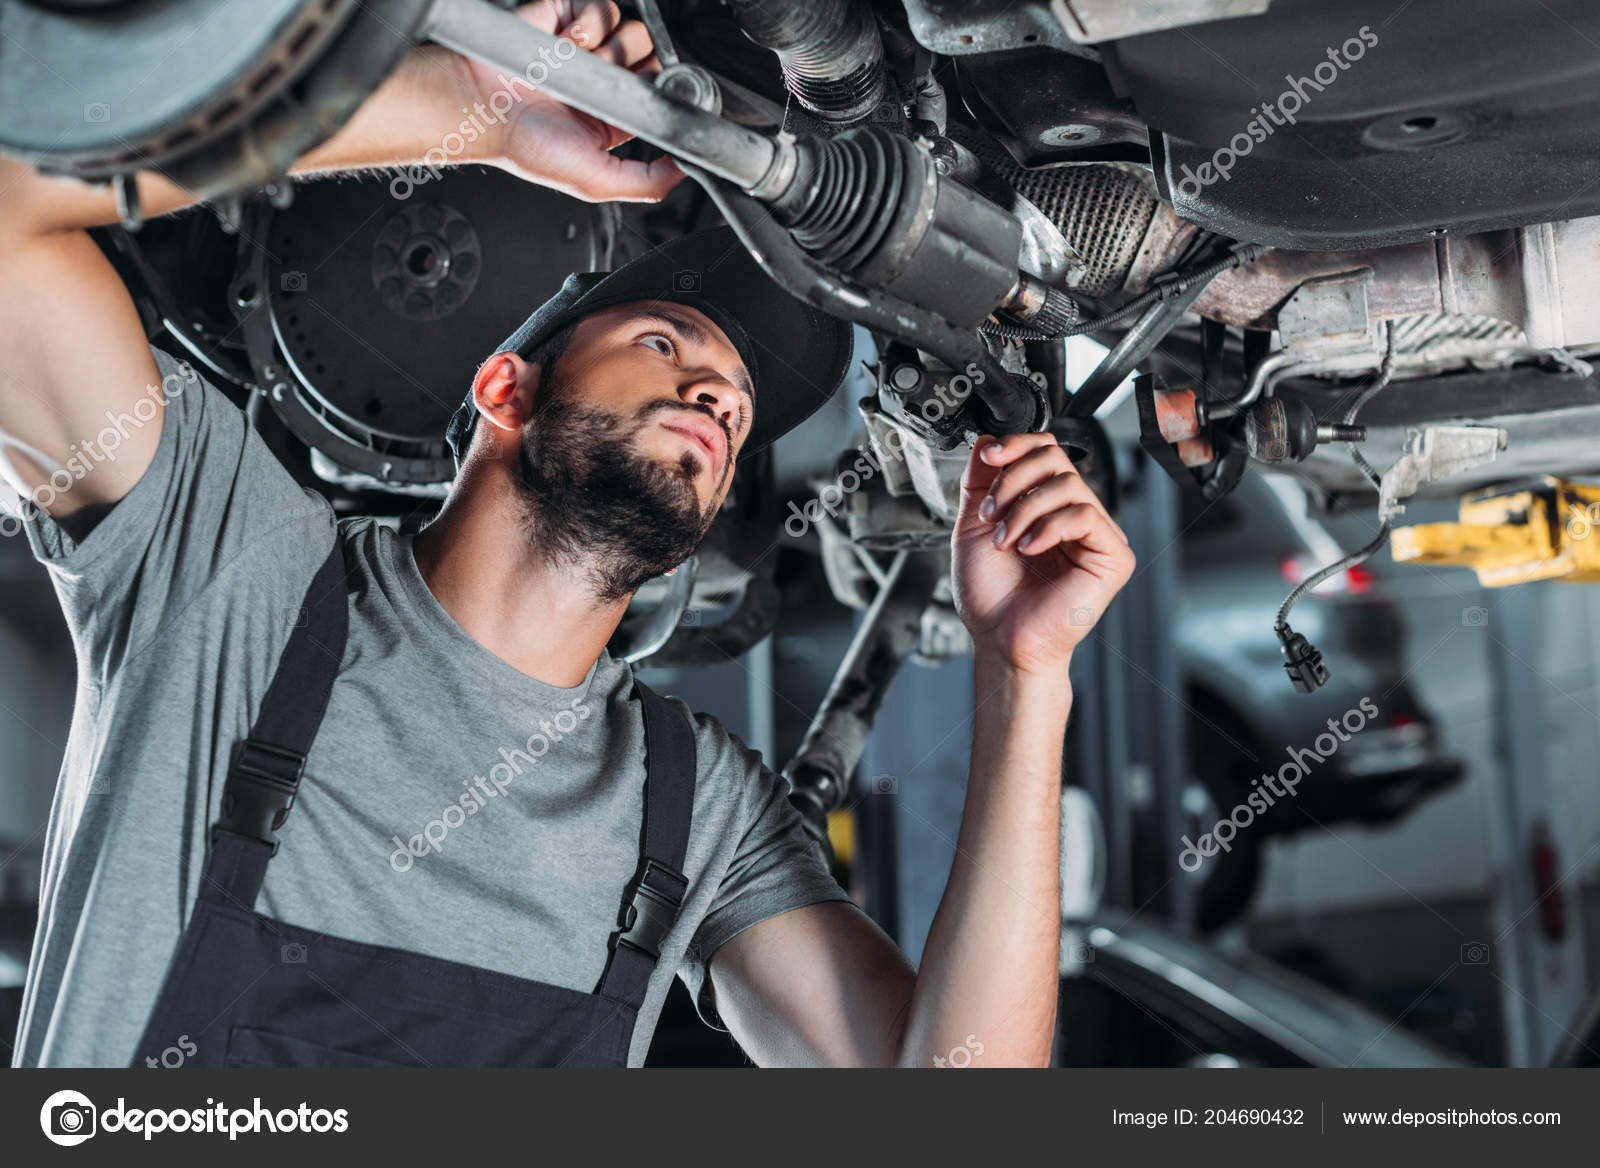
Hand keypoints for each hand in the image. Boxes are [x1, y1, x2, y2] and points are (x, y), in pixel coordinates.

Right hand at [452, 1, 684, 201]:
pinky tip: (568, 44)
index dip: (660, 94)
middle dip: (634, 71)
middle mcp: (603, 82)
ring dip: (610, 51)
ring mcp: (588, 46)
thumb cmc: (526, 146)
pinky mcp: (570, 15)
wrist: (483, 105)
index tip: (646, 99)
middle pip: (653, 57)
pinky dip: (590, 23)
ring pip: (633, 30)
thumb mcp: (597, 182)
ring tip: (576, 69)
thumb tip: (687, 169)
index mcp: (612, 120)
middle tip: (602, 88)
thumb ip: (647, 181)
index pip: (660, 95)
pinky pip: (604, 6)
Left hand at [951, 433, 1134, 677]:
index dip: (1017, 446)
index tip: (990, 457)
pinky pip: (1085, 515)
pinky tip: (1028, 548)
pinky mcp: (1112, 557)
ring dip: (1024, 509)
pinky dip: (1048, 527)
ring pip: (1067, 484)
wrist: (1000, 639)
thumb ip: (980, 482)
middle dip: (1014, 479)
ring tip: (1005, 541)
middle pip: (1055, 458)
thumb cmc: (991, 597)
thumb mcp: (974, 526)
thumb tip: (987, 439)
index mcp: (1047, 507)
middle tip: (992, 514)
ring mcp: (1097, 535)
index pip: (1045, 452)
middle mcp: (1074, 516)